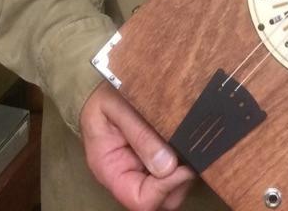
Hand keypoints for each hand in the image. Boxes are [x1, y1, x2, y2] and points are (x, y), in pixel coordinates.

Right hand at [80, 82, 195, 210]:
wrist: (97, 88)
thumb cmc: (102, 97)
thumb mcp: (118, 108)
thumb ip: (141, 135)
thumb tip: (168, 166)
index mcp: (110, 170)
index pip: (140, 200)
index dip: (165, 188)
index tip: (182, 166)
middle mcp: (127, 177)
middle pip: (160, 201)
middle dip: (178, 183)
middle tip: (190, 153)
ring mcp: (140, 170)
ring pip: (170, 190)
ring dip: (183, 173)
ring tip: (188, 145)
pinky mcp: (152, 160)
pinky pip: (171, 172)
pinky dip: (182, 163)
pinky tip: (185, 142)